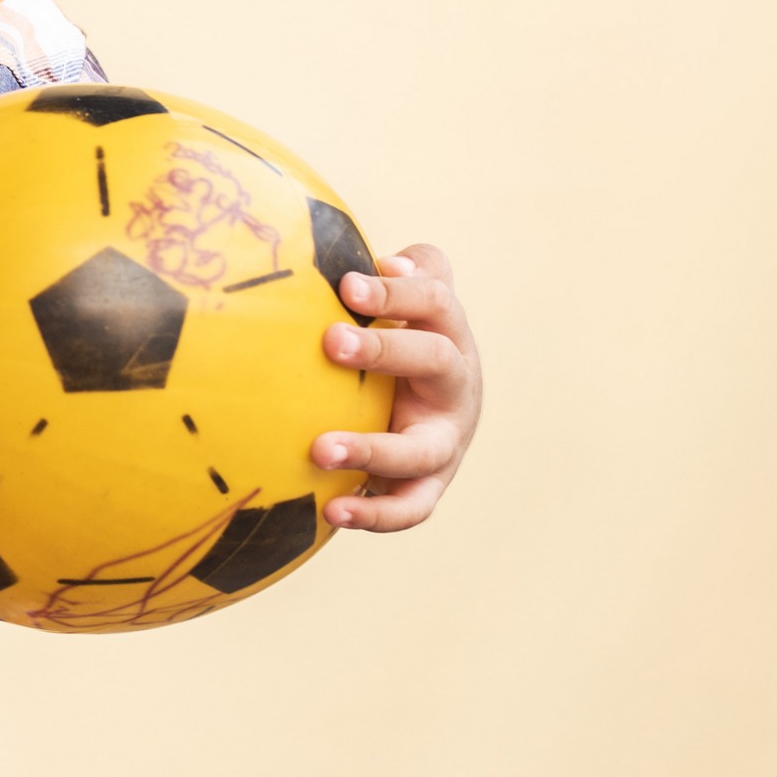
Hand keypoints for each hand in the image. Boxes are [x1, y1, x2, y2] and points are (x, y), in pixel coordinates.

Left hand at [312, 243, 480, 531]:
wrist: (432, 410)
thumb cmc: (402, 340)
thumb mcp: (411, 301)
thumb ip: (407, 273)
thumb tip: (384, 261)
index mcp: (448, 333)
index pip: (435, 302)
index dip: (397, 292)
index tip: (347, 285)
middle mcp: (456, 385)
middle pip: (436, 362)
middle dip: (386, 350)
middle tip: (330, 342)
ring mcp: (447, 440)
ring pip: (423, 449)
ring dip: (373, 449)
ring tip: (320, 450)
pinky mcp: (429, 486)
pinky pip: (411, 507)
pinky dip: (375, 515)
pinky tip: (332, 511)